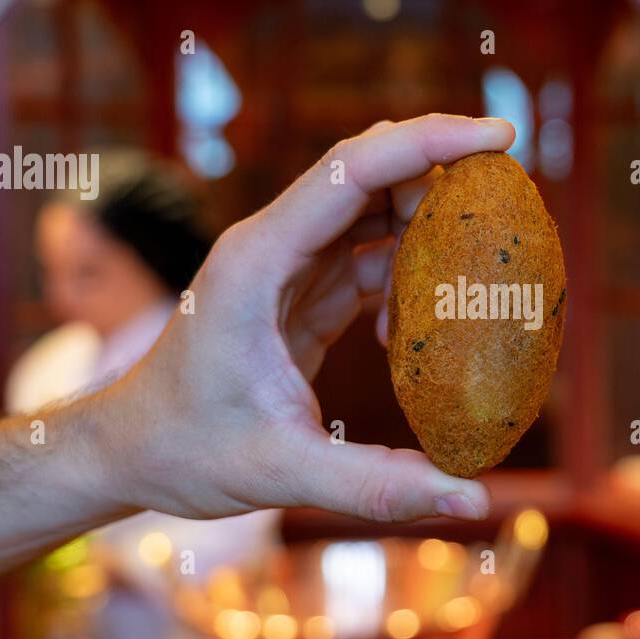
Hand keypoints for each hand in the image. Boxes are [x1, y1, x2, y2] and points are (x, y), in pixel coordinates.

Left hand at [90, 114, 515, 522]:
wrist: (130, 451)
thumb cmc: (186, 451)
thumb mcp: (282, 471)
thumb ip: (378, 485)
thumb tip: (474, 502)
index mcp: (258, 261)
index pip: (353, 170)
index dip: (430, 142)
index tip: (502, 136)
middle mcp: (273, 246)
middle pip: (373, 177)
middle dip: (444, 184)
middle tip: (509, 218)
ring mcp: (287, 266)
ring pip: (375, 215)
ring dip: (429, 236)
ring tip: (471, 286)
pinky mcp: (299, 292)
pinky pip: (368, 260)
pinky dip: (406, 280)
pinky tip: (415, 331)